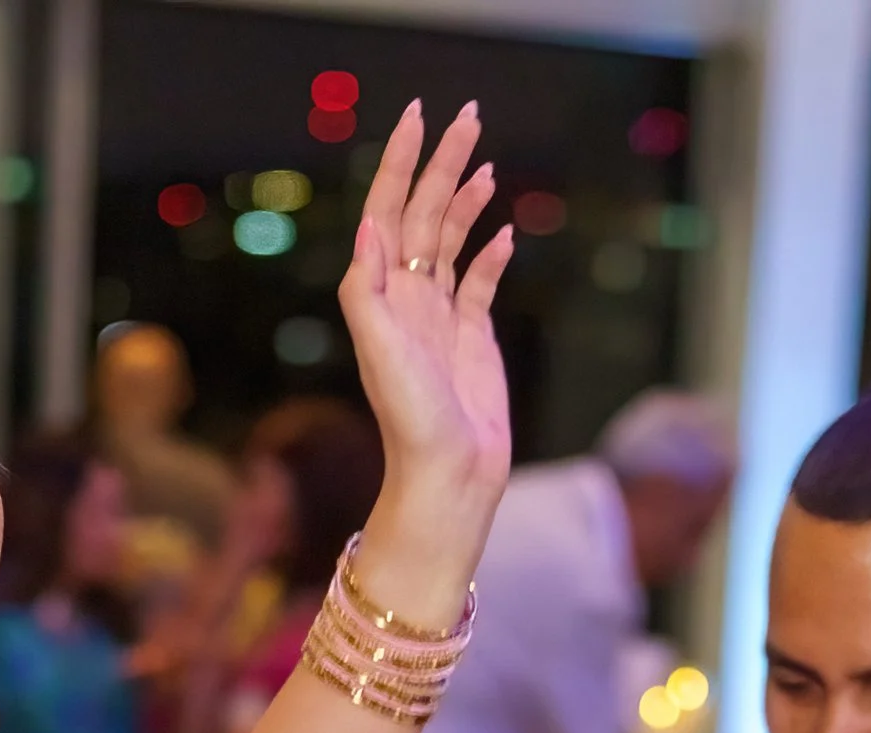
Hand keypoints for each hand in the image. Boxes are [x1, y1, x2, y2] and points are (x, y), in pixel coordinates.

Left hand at [337, 102, 513, 607]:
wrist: (448, 477)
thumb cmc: (411, 422)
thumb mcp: (381, 352)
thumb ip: (367, 290)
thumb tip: (370, 225)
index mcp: (382, 295)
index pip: (388, 210)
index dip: (401, 162)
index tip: (419, 117)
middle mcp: (408, 299)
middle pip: (424, 213)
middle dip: (443, 163)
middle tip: (468, 116)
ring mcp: (441, 318)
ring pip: (451, 240)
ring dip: (466, 198)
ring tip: (485, 162)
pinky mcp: (473, 340)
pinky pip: (480, 282)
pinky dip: (490, 253)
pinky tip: (504, 231)